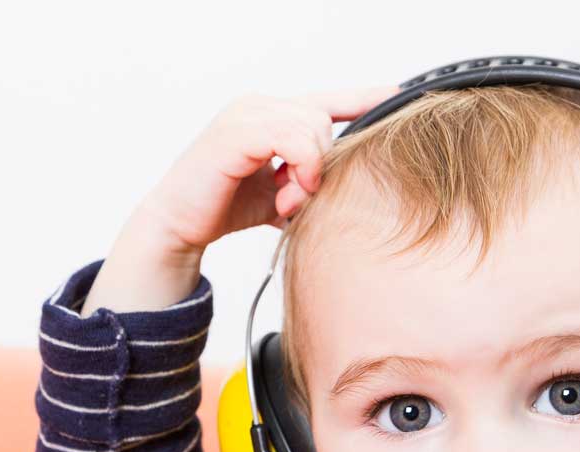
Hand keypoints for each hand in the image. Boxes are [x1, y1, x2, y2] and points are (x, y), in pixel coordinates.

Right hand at [137, 85, 401, 258]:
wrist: (180, 226)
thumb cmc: (225, 206)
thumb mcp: (281, 195)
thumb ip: (312, 186)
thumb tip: (352, 192)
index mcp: (273, 116)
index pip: (328, 100)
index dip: (364, 98)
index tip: (399, 98)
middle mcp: (260, 106)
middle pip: (324, 118)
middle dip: (324, 162)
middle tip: (301, 199)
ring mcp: (246, 115)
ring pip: (312, 126)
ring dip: (311, 170)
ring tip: (289, 201)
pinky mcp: (235, 132)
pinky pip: (290, 137)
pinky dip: (300, 166)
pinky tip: (287, 194)